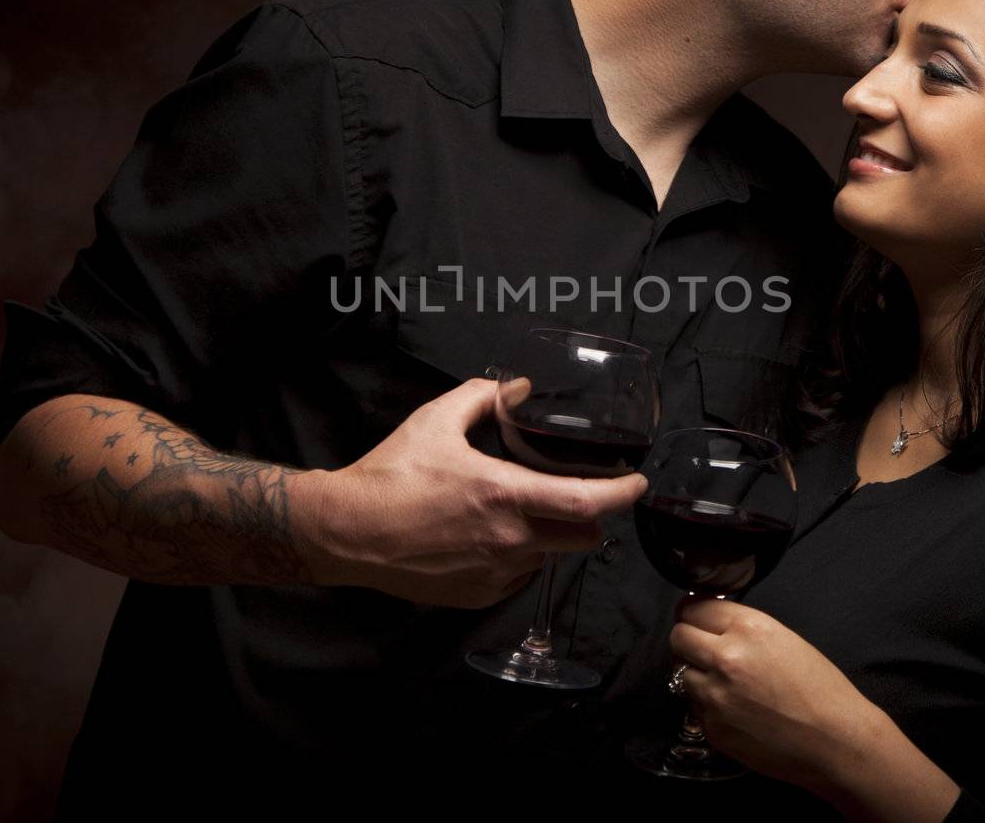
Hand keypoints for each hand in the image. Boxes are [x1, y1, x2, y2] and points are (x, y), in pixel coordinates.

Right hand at [287, 378, 647, 607]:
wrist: (347, 532)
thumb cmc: (389, 475)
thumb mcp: (435, 420)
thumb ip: (482, 397)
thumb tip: (517, 388)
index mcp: (504, 495)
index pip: (588, 502)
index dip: (622, 493)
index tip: (637, 482)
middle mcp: (508, 540)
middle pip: (583, 537)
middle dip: (590, 516)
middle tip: (575, 494)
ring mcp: (494, 573)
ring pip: (549, 556)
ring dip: (549, 535)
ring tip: (517, 512)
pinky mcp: (477, 596)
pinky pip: (518, 576)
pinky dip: (518, 557)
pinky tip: (489, 537)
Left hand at [669, 597, 870, 790]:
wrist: (835, 741)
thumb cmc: (821, 691)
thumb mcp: (784, 639)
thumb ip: (741, 628)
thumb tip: (709, 623)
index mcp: (747, 628)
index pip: (693, 608)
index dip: (693, 613)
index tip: (695, 619)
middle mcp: (725, 658)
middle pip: (678, 637)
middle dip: (688, 641)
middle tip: (703, 649)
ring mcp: (715, 696)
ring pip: (681, 673)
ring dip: (695, 674)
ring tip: (726, 683)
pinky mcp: (713, 728)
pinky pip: (695, 706)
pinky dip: (707, 705)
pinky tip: (736, 709)